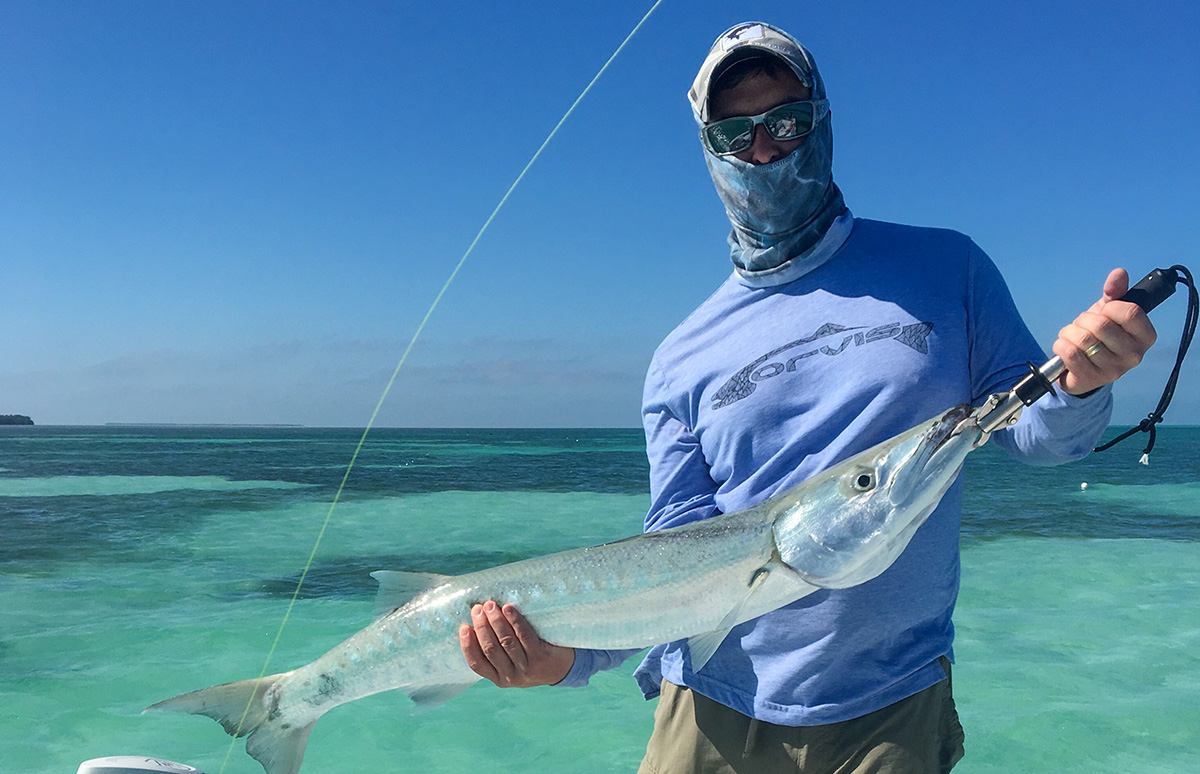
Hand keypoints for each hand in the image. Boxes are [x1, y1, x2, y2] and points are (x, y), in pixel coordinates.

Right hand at [459, 601, 574, 687]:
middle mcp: (510, 676)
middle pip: (490, 649)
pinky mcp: (540, 657)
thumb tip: (475, 622)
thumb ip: (496, 651)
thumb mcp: (511, 664)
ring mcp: (526, 668)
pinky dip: (515, 620)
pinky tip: (508, 608)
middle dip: (482, 627)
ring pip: (506, 642)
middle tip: (477, 609)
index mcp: (498, 678)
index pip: (476, 664)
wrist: (563, 669)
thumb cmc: (531, 660)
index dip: (467, 645)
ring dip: (496, 621)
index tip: (464, 627)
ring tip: (490, 605)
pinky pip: (524, 635)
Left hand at [1052, 268, 1157, 395]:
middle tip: (1082, 326)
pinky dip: (1060, 345)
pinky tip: (1063, 347)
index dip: (1110, 307)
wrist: (1082, 368)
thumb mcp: (1109, 312)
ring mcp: (1114, 370)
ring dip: (1069, 333)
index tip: (1104, 312)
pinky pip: (1070, 354)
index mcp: (1146, 336)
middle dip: (1083, 320)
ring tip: (1072, 337)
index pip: (1130, 312)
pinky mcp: (1092, 379)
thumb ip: (1115, 292)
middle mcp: (1135, 355)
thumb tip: (1119, 273)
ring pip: (1083, 340)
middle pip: (1101, 325)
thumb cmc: (1100, 336)